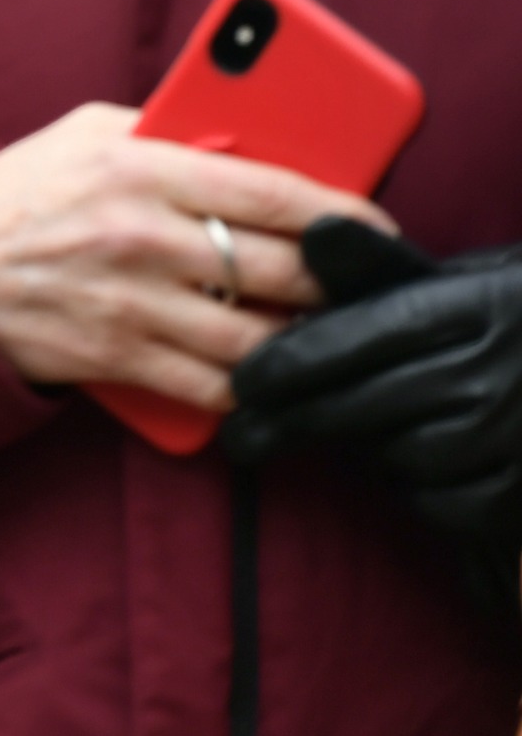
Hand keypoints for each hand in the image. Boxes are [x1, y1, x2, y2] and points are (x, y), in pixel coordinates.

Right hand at [0, 101, 387, 411]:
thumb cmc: (18, 194)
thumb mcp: (85, 133)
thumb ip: (167, 131)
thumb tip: (252, 143)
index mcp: (135, 168)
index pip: (270, 193)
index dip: (340, 215)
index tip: (375, 228)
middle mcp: (138, 237)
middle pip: (280, 271)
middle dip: (331, 283)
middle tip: (349, 283)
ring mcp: (129, 304)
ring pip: (257, 339)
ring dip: (296, 339)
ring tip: (311, 328)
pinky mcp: (115, 357)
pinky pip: (214, 387)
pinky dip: (249, 385)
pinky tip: (260, 371)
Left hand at [228, 222, 521, 549]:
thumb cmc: (514, 320)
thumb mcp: (460, 280)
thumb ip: (380, 267)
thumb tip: (313, 234)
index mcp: (475, 309)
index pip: (357, 339)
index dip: (288, 363)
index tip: (242, 382)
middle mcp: (493, 375)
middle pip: (360, 407)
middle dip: (296, 419)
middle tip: (246, 432)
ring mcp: (508, 437)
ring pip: (393, 456)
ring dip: (364, 449)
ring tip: (355, 433)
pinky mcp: (515, 496)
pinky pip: (438, 501)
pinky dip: (417, 489)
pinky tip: (419, 463)